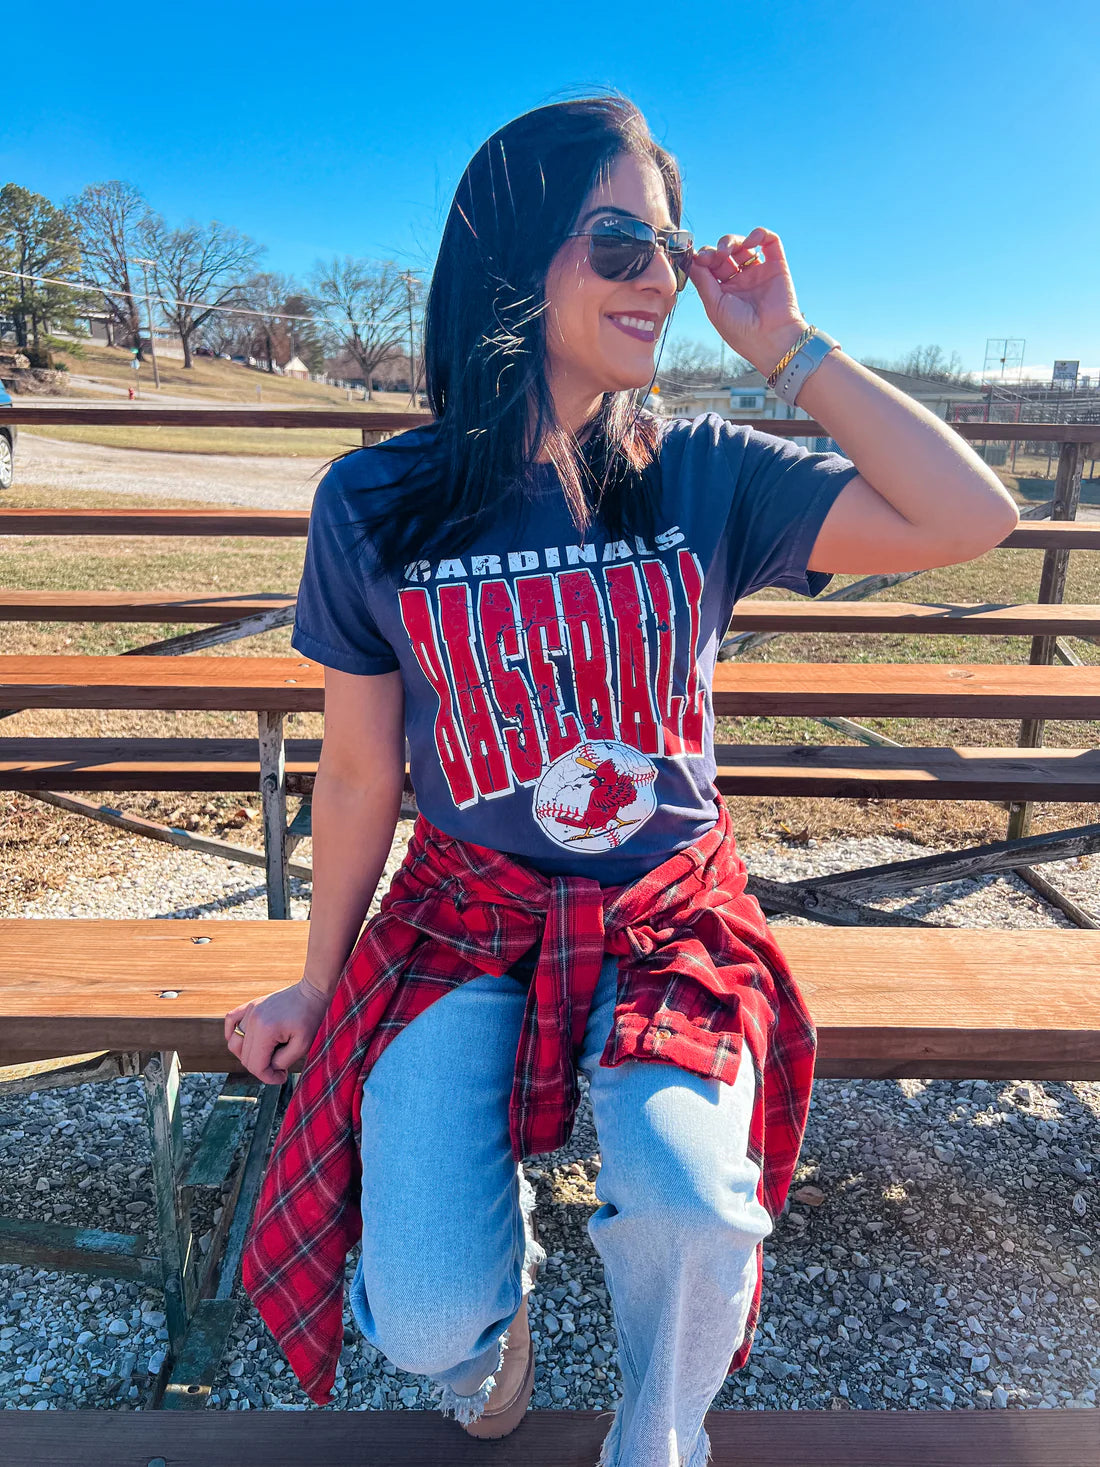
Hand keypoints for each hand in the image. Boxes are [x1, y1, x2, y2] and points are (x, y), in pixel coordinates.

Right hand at [224, 976, 331, 1084]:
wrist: (312, 991)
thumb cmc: (311, 1018)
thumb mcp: (303, 1045)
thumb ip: (282, 1061)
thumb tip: (268, 1068)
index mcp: (266, 1030)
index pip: (255, 1066)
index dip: (268, 1077)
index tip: (282, 1077)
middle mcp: (253, 1020)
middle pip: (244, 1057)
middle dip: (261, 1068)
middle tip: (280, 1068)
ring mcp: (250, 1010)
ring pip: (235, 1043)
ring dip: (249, 1055)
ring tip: (268, 1055)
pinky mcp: (250, 1005)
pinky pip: (230, 1021)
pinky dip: (233, 1034)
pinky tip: (246, 1042)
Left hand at [688, 227, 806, 374]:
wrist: (771, 339)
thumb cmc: (740, 330)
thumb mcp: (714, 305)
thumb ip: (702, 280)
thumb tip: (691, 259)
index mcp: (723, 291)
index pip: (709, 265)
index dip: (703, 258)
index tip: (700, 260)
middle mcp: (740, 280)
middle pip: (724, 252)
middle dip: (716, 250)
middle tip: (716, 257)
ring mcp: (758, 272)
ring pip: (743, 245)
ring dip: (732, 241)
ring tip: (728, 251)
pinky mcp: (777, 266)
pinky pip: (769, 241)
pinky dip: (759, 234)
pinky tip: (750, 242)